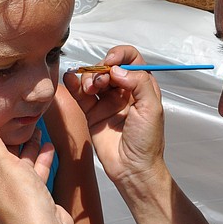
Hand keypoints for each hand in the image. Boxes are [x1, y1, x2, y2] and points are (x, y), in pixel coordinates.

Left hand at [0, 125, 73, 223]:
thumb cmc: (21, 199)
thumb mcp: (4, 165)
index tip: (2, 118)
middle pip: (1, 158)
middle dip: (14, 140)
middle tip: (23, 122)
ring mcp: (13, 195)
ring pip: (19, 166)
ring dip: (29, 149)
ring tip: (38, 130)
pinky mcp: (30, 199)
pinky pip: (33, 176)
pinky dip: (40, 162)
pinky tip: (48, 148)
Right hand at [63, 45, 167, 187]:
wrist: (133, 168)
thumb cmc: (147, 142)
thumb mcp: (152, 108)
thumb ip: (139, 83)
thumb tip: (117, 70)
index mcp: (142, 87)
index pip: (131, 59)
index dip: (120, 55)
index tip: (111, 61)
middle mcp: (124, 92)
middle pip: (108, 67)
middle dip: (100, 68)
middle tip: (100, 80)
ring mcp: (107, 102)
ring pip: (94, 79)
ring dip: (88, 78)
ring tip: (89, 88)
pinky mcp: (93, 114)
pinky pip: (81, 95)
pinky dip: (74, 85)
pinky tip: (71, 80)